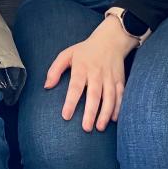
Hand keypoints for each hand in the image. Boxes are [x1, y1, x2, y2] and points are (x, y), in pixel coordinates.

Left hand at [45, 17, 139, 132]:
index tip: (66, 116)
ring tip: (99, 127)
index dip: (70, 102)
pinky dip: (118, 107)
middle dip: (90, 112)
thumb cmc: (85, 50)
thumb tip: (47, 86)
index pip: (75, 87)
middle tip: (86, 128)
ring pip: (109, 97)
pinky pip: (120, 95)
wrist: (110, 40)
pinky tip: (114, 119)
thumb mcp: (67, 54)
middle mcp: (96, 73)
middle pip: (94, 95)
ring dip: (105, 113)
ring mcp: (110, 77)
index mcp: (82, 67)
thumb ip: (55, 69)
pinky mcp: (120, 80)